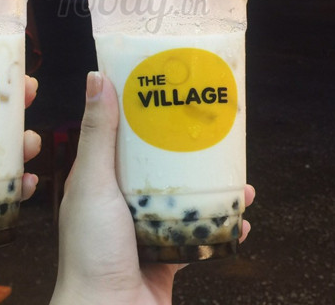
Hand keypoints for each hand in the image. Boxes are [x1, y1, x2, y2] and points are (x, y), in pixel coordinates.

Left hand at [51, 72, 254, 304]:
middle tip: (215, 130)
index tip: (170, 90)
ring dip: (211, 187)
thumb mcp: (93, 184)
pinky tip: (242, 219)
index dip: (143, 112)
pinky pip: (200, 236)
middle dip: (186, 150)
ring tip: (239, 174)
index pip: (120, 136)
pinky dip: (222, 228)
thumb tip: (97, 78)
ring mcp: (145, 231)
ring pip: (183, 199)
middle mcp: (120, 203)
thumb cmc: (91, 253)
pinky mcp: (168, 257)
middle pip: (158, 166)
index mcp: (98, 181)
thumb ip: (98, 135)